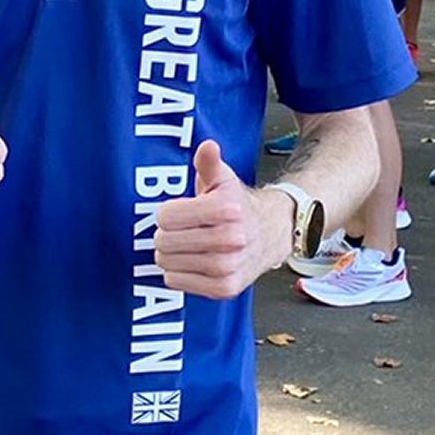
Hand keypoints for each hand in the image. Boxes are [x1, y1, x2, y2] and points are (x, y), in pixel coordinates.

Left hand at [152, 140, 286, 298]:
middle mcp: (230, 239)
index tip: (181, 211)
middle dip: (168, 233)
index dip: (168, 212)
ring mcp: (227, 266)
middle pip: (163, 240)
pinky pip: (175, 281)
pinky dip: (177, 273)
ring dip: (171, 253)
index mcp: (226, 209)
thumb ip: (208, 163)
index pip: (165, 217)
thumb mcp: (223, 179)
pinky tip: (193, 261)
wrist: (270, 234)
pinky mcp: (224, 288)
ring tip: (188, 245)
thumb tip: (207, 146)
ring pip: (166, 262)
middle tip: (184, 230)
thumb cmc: (238, 206)